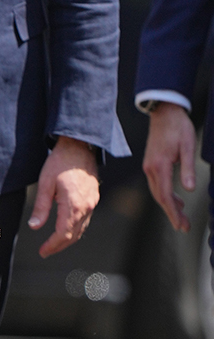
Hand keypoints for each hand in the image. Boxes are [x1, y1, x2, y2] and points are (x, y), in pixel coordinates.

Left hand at [28, 136, 99, 257]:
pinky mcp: (94, 198)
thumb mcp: (45, 184)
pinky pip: (85, 219)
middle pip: (74, 235)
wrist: (80, 146)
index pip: (63, 234)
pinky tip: (66, 228)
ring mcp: (92, 203)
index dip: (52, 246)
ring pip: (81, 229)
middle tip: (46, 251)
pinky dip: (76, 228)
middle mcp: (86, 207)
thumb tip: (34, 227)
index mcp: (73, 205)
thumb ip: (41, 207)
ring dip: (68, 239)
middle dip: (59, 246)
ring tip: (54, 243)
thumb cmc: (60, 162)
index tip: (42, 252)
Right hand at [142, 102, 196, 231]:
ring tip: (181, 216)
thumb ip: (188, 169)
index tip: (181, 225)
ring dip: (169, 205)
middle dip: (171, 213)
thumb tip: (189, 189)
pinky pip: (157, 184)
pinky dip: (166, 195)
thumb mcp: (188, 147)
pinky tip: (175, 198)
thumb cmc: (177, 126)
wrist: (164, 112)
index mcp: (160, 166)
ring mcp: (149, 166)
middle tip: (183, 226)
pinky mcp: (151, 164)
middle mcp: (151, 168)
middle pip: (160, 197)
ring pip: (158, 192)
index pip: (165, 196)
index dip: (173, 213)